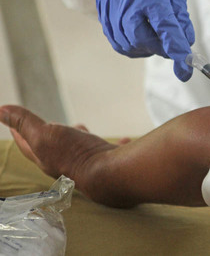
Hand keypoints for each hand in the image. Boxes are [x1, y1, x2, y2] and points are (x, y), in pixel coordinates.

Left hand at [0, 105, 114, 191]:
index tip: (13, 121)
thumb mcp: (44, 134)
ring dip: (80, 138)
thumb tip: (1, 110)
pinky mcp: (109, 162)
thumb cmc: (75, 154)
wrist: (109, 174)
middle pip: (54, 148)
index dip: (18, 131)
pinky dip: (113, 144)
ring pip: (81, 149)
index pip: (27, 144)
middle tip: (50, 123)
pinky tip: (123, 139)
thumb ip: (25, 123)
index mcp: (46, 158)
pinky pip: (110, 150)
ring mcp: (88, 163)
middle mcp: (65, 163)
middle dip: (51, 135)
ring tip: (82, 128)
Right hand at [95, 0, 194, 80]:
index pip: (163, 26)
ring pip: (126, 43)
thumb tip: (186, 42)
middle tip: (174, 46)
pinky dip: (131, 44)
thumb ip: (180, 15)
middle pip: (140, 39)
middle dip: (160, 48)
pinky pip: (115, 38)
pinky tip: (143, 36)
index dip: (176, 47)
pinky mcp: (101, 10)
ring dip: (146, 48)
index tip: (186, 66)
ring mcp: (108, 5)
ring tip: (159, 38)